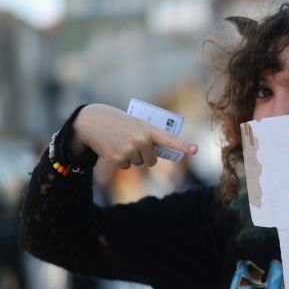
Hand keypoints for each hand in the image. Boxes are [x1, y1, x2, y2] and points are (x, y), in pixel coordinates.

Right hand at [71, 104, 197, 168]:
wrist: (93, 121)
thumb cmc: (119, 122)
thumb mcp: (136, 125)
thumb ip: (149, 137)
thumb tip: (158, 155)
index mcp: (148, 129)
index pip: (169, 139)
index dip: (183, 146)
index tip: (195, 150)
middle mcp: (141, 140)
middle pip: (151, 160)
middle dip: (145, 156)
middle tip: (133, 143)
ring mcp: (130, 150)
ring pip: (138, 164)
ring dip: (131, 157)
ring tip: (120, 142)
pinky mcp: (118, 158)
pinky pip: (125, 166)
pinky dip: (120, 160)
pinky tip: (112, 148)